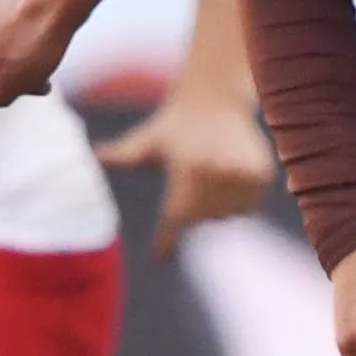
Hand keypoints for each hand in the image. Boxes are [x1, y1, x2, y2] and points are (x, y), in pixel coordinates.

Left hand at [95, 87, 272, 253]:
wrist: (216, 97)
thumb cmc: (174, 123)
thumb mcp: (146, 139)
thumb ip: (121, 154)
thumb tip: (95, 153)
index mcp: (187, 169)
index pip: (175, 216)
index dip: (166, 240)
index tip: (161, 257)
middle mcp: (216, 173)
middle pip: (202, 217)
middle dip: (195, 207)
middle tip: (193, 171)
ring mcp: (241, 175)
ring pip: (226, 214)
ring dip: (218, 204)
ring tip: (213, 169)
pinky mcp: (261, 174)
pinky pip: (247, 205)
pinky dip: (240, 198)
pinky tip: (231, 172)